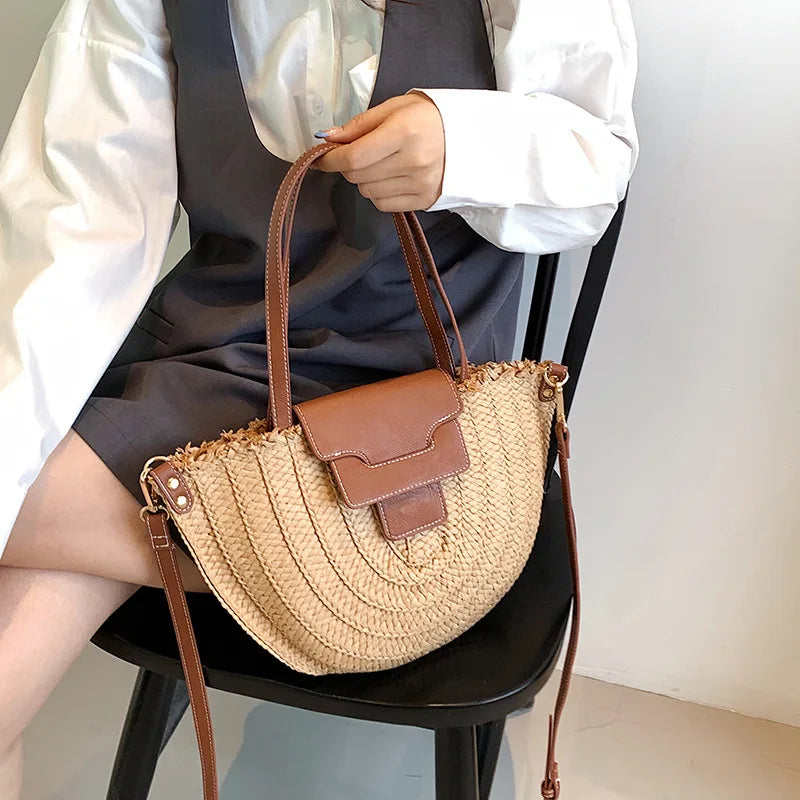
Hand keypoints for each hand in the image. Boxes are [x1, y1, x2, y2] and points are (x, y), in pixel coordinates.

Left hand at [314, 93, 444, 212]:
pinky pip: (383, 204)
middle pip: (357, 176)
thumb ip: (359, 125)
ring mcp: (419, 184)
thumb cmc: (429, 118)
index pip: (354, 156)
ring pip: (367, 191)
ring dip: (363, 179)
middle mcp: (412, 162)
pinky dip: (378, 192)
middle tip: (357, 152)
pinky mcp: (422, 201)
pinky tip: (390, 177)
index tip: (321, 157)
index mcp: (404, 132)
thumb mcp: (394, 108)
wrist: (469, 138)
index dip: (331, 160)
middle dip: (348, 166)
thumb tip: (328, 139)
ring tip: (380, 163)